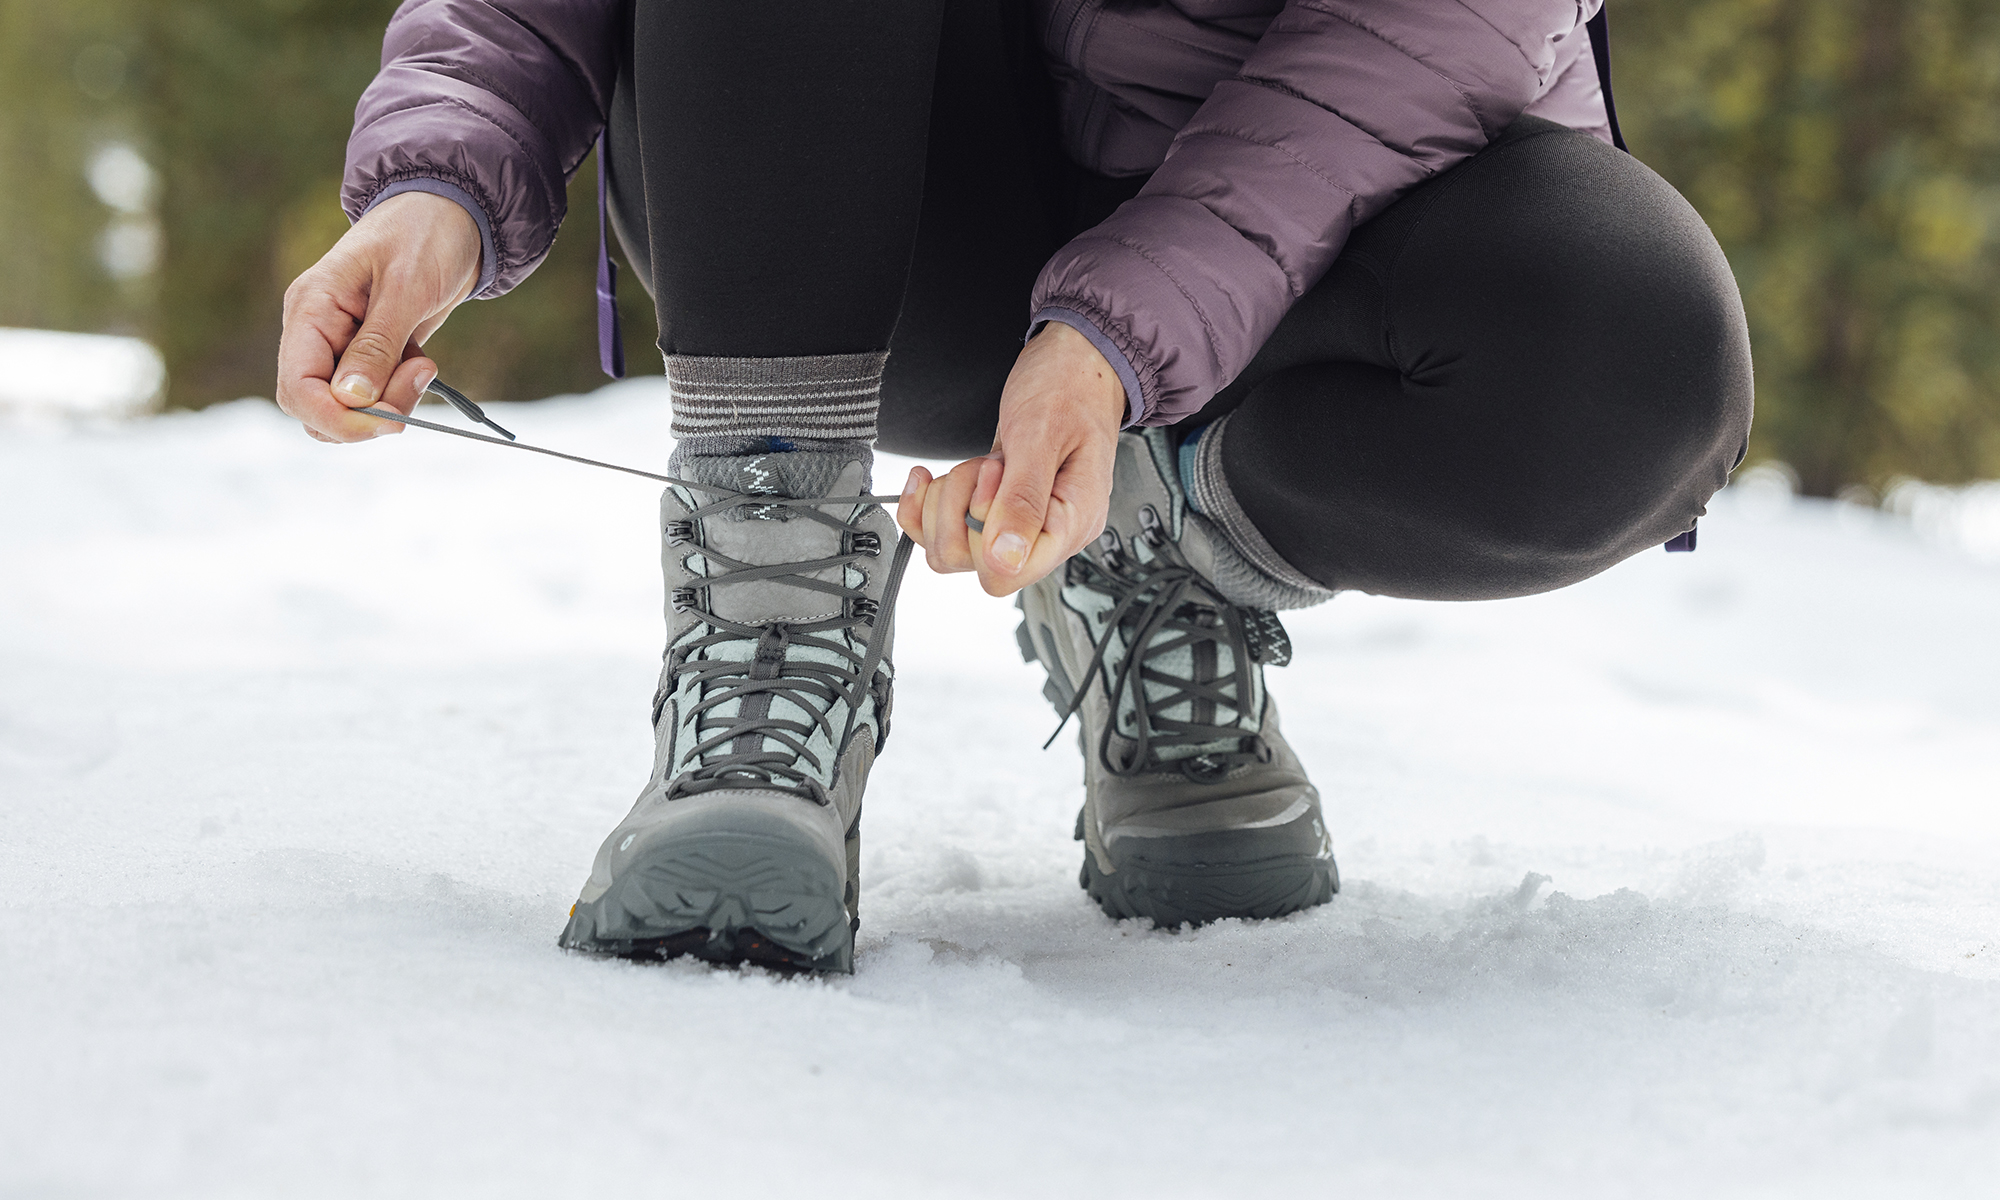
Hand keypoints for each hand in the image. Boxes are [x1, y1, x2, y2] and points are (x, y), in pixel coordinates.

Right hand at [276, 190, 481, 442]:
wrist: (452, 215)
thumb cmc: (424, 234)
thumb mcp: (406, 286)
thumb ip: (377, 344)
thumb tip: (350, 398)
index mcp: (310, 309)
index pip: (297, 389)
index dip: (338, 418)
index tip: (391, 420)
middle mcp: (315, 333)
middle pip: (318, 409)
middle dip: (369, 413)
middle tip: (421, 376)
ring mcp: (340, 347)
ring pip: (346, 410)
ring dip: (389, 405)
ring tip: (424, 365)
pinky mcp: (368, 355)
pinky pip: (371, 399)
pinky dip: (399, 395)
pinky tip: (421, 364)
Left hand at [898, 321, 1127, 595]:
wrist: (1076, 361)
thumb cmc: (1069, 386)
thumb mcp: (1040, 434)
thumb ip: (1023, 501)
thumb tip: (1006, 560)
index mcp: (1072, 522)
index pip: (1009, 572)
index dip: (983, 532)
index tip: (993, 482)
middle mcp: (1048, 533)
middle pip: (974, 564)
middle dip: (962, 508)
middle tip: (988, 465)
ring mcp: (1023, 525)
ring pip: (954, 549)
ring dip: (948, 502)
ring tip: (978, 464)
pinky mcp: (998, 512)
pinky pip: (948, 531)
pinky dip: (929, 504)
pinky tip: (933, 479)